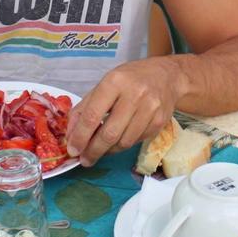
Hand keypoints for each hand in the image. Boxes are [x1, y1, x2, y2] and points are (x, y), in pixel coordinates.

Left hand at [65, 58, 185, 166]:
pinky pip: (137, 141)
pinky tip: (117, 141)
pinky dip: (123, 145)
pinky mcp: (160, 122)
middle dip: (94, 151)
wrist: (165, 76)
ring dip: (108, 151)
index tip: (73, 150)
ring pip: (124, 142)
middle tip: (85, 160)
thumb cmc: (130, 79)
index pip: (93, 115)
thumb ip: (85, 108)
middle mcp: (135, 95)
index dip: (81, 136)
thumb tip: (71, 135)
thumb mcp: (104, 85)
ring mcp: (150, 109)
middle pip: (110, 133)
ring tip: (100, 151)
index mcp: (115, 82)